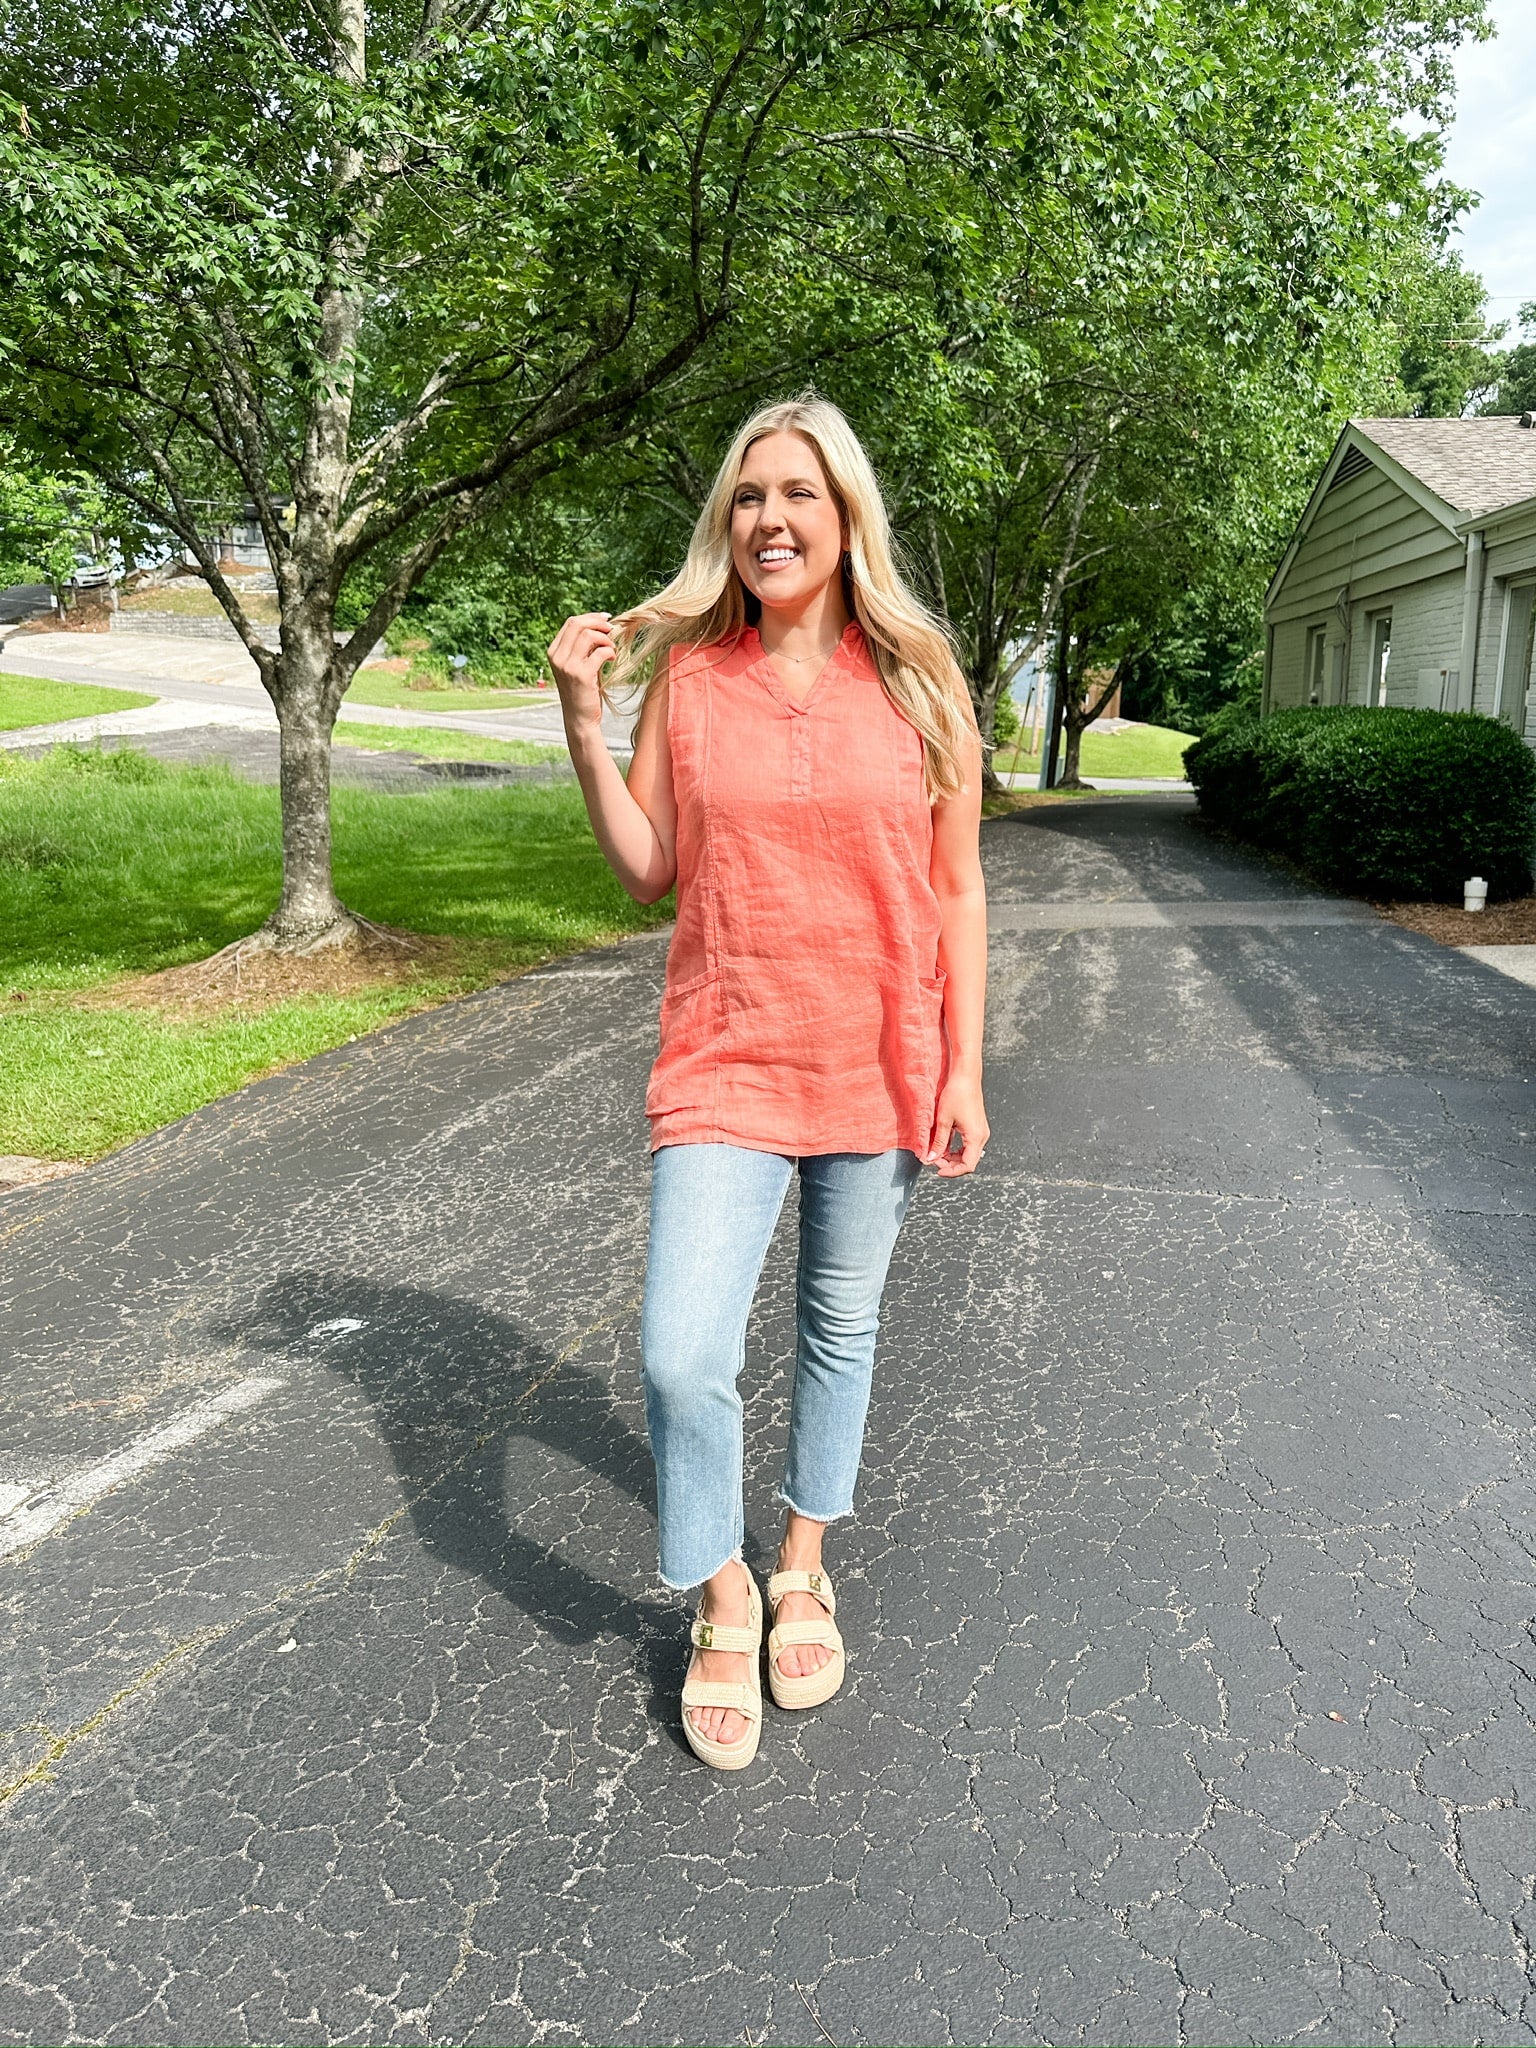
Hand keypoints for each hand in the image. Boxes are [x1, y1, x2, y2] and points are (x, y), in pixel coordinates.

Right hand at [547, 611, 615, 731]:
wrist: (580, 718)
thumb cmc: (582, 691)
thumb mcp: (577, 665)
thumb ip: (582, 647)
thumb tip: (600, 625)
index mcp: (554, 652)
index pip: (571, 622)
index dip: (591, 617)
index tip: (606, 620)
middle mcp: (557, 657)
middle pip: (578, 624)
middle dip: (599, 623)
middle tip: (612, 630)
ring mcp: (568, 666)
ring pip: (589, 635)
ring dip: (606, 639)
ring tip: (612, 649)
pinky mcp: (581, 675)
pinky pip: (600, 652)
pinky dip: (610, 652)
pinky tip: (612, 658)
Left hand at [927, 1071, 988, 1176]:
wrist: (966, 1076)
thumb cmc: (956, 1094)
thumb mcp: (944, 1120)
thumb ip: (939, 1142)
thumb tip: (931, 1158)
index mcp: (976, 1137)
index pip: (967, 1165)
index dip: (952, 1171)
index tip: (937, 1170)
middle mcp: (982, 1136)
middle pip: (969, 1161)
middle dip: (951, 1164)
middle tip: (933, 1159)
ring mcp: (981, 1132)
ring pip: (968, 1153)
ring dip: (953, 1156)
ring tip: (937, 1152)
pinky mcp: (977, 1127)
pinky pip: (968, 1144)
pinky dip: (957, 1148)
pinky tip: (943, 1145)